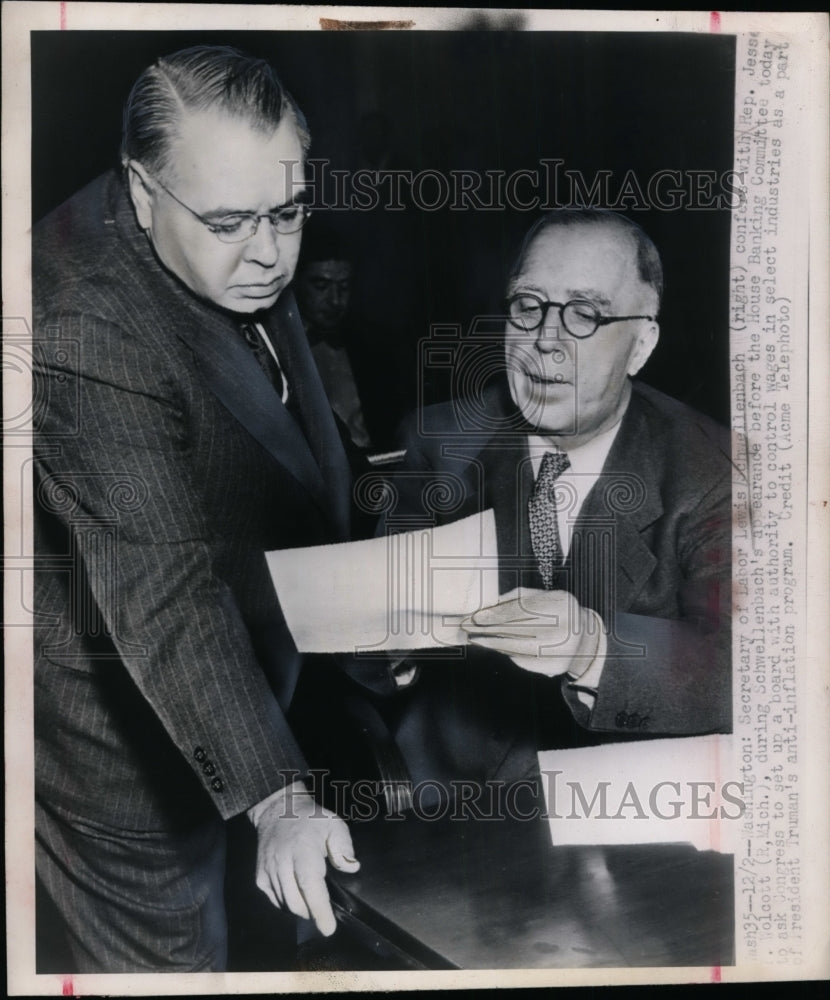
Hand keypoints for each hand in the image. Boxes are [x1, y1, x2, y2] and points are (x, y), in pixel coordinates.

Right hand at [248, 782, 359, 936]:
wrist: (276, 811)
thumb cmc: (309, 819)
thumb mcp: (333, 823)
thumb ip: (344, 846)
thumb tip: (351, 867)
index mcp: (302, 849)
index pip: (310, 885)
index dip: (319, 909)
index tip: (328, 928)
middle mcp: (282, 862)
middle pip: (297, 903)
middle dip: (313, 913)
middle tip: (325, 909)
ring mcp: (268, 872)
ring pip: (286, 905)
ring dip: (301, 907)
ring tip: (311, 893)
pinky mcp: (260, 878)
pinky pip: (277, 901)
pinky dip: (289, 902)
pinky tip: (297, 889)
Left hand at [461, 588, 601, 677]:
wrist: (584, 638)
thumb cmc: (556, 611)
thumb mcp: (543, 596)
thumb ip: (516, 598)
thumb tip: (487, 606)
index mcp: (561, 605)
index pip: (522, 610)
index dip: (496, 614)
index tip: (476, 617)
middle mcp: (563, 629)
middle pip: (516, 630)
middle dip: (488, 629)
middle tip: (465, 627)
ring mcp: (560, 652)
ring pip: (516, 648)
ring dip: (491, 643)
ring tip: (473, 638)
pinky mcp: (553, 668)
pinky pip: (522, 660)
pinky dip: (504, 652)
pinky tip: (491, 647)